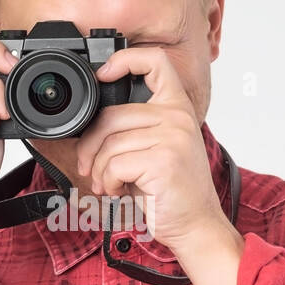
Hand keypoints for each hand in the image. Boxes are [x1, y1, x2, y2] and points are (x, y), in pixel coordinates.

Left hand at [75, 48, 227, 251]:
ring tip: (108, 183)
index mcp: (177, 107)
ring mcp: (172, 136)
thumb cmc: (172, 191)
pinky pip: (114, 164)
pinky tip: (119, 190)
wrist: (196, 224)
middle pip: (112, 114)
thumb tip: (90, 124)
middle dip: (90, 144)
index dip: (124, 60)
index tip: (103, 74)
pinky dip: (108, 182)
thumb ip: (135, 128)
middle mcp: (177, 117)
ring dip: (99, 170)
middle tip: (89, 166)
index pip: (156, 61)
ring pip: (109, 143)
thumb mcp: (157, 149)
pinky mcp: (163, 160)